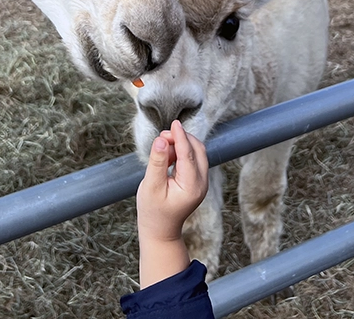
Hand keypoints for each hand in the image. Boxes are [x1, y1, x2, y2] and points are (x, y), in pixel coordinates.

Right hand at [135, 120, 208, 286]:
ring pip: (198, 153)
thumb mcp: (151, 186)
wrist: (160, 231)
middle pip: (198, 150)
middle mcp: (201, 184)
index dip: (181, 137)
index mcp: (191, 186)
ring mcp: (202, 183)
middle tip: (162, 137)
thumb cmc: (153, 211)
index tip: (174, 123)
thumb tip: (162, 140)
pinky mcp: (198, 181)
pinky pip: (194, 159)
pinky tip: (168, 156)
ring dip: (182, 144)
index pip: (188, 154)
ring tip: (162, 149)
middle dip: (182, 139)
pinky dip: (183, 152)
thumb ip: (157, 162)